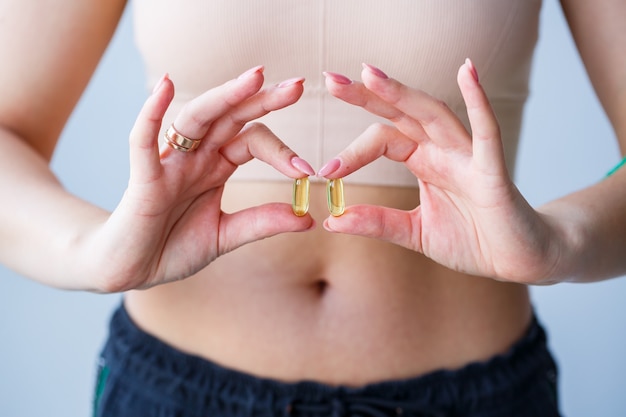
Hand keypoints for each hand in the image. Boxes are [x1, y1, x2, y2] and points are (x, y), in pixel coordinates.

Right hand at [83, 67, 314, 291]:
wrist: (133, 270)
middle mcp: (196, 157)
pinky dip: (151, 114)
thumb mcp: (226, 235)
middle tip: (297, 85)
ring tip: (254, 77)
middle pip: (231, 118)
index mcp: (217, 166)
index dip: (282, 152)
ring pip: (196, 119)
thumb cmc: (173, 247)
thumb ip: (261, 223)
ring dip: (224, 96)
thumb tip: (308, 218)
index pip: (253, 141)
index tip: (306, 171)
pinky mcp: (143, 179)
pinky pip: (143, 142)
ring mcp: (170, 163)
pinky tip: (165, 87)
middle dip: (262, 99)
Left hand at [320, 61, 562, 283]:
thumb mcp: (414, 232)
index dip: (352, 152)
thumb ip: (377, 223)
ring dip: (402, 94)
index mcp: (424, 161)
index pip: (383, 140)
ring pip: (434, 115)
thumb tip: (331, 220)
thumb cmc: (472, 240)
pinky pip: (487, 133)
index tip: (325, 172)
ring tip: (370, 75)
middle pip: (402, 114)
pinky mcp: (493, 172)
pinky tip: (468, 72)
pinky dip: (479, 102)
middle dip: (368, 96)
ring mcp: (468, 157)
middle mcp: (443, 151)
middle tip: (331, 80)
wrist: (516, 261)